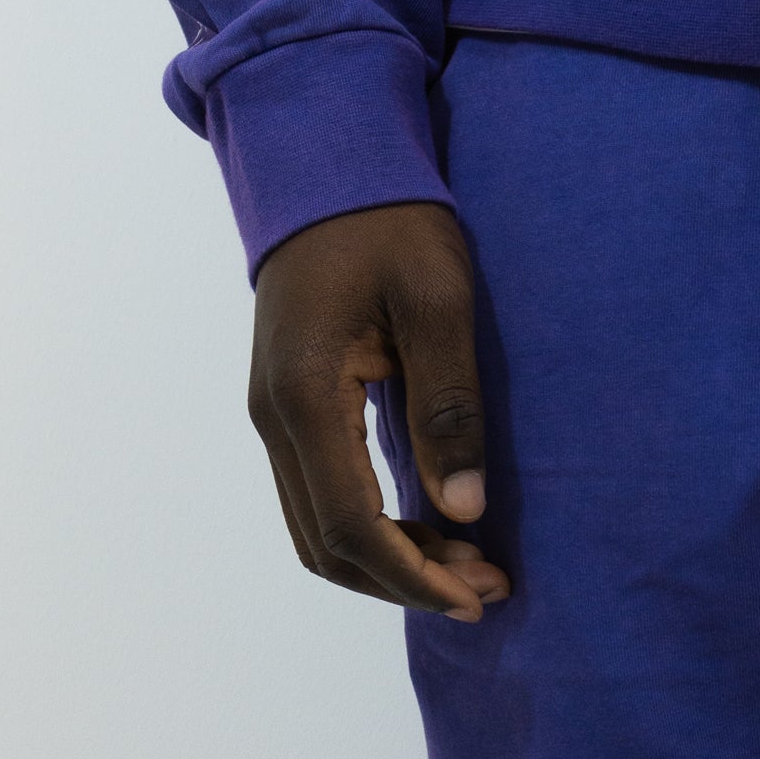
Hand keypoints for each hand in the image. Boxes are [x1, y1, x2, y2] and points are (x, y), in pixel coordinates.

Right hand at [248, 203, 509, 621]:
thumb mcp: (438, 301)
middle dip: (405, 583)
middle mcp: (273, 417)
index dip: (413, 577)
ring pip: (318, 532)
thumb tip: (464, 510)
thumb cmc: (388, 219)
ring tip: (469, 568)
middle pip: (327, 546)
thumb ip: (450, 406)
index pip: (351, 525)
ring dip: (390, 565)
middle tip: (487, 589)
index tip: (476, 596)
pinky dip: (373, 534)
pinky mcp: (287, 410)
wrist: (324, 162)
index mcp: (305, 394)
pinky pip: (320, 499)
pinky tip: (432, 531)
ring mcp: (272, 416)